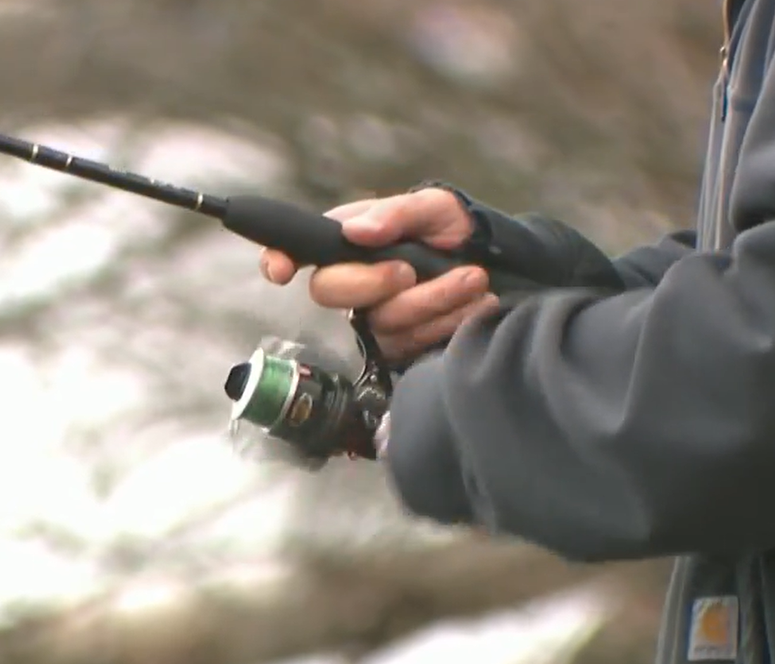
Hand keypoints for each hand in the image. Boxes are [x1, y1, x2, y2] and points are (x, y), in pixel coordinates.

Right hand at [260, 188, 498, 363]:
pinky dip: (450, 321)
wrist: (495, 262)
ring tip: (474, 278)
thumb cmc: (451, 228)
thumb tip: (357, 232)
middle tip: (411, 269)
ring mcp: (372, 318)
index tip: (280, 270)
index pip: (296, 251)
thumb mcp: (432, 206)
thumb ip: (395, 213)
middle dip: (372, 282)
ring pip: (381, 321)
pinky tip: (477, 303)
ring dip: (434, 299)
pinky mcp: (400, 346)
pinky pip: (412, 343)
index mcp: (346, 242)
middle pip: (329, 293)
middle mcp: (351, 282)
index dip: (279, 259)